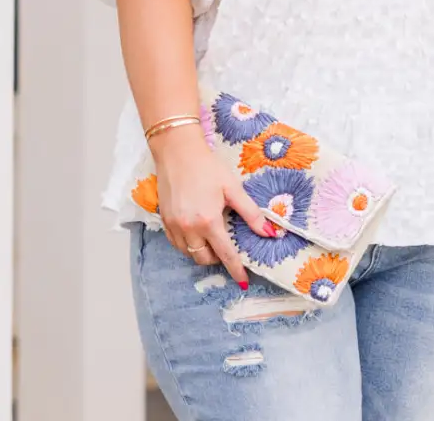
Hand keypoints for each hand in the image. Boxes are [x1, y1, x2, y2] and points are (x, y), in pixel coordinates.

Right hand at [150, 126, 273, 286]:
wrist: (177, 151)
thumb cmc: (208, 167)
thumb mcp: (233, 188)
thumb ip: (251, 213)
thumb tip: (269, 233)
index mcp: (208, 221)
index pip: (225, 254)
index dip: (236, 269)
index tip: (244, 282)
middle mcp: (189, 228)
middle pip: (204, 259)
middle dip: (218, 259)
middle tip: (228, 248)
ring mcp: (174, 226)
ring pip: (189, 253)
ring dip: (202, 252)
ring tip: (212, 238)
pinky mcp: (164, 220)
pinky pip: (176, 244)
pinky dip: (188, 245)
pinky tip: (196, 232)